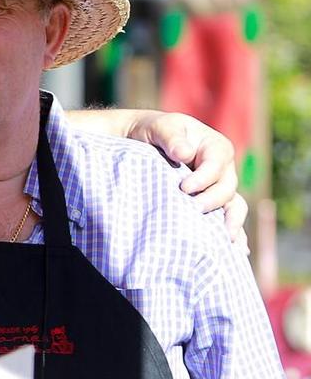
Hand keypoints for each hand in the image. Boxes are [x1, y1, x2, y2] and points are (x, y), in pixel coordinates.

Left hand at [131, 110, 250, 234]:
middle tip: (193, 210)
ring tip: (223, 240)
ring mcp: (218, 187)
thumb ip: (172, 138)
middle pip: (227, 188)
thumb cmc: (154, 131)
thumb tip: (184, 154)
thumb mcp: (161, 127)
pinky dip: (233, 232)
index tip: (183, 188)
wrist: (143, 142)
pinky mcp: (211, 201)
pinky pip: (227, 217)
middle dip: (213, 201)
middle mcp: (223, 169)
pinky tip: (235, 250)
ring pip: (233, 206)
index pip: (217, 166)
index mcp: (215, 147)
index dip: (203, 178)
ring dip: (230, 222)